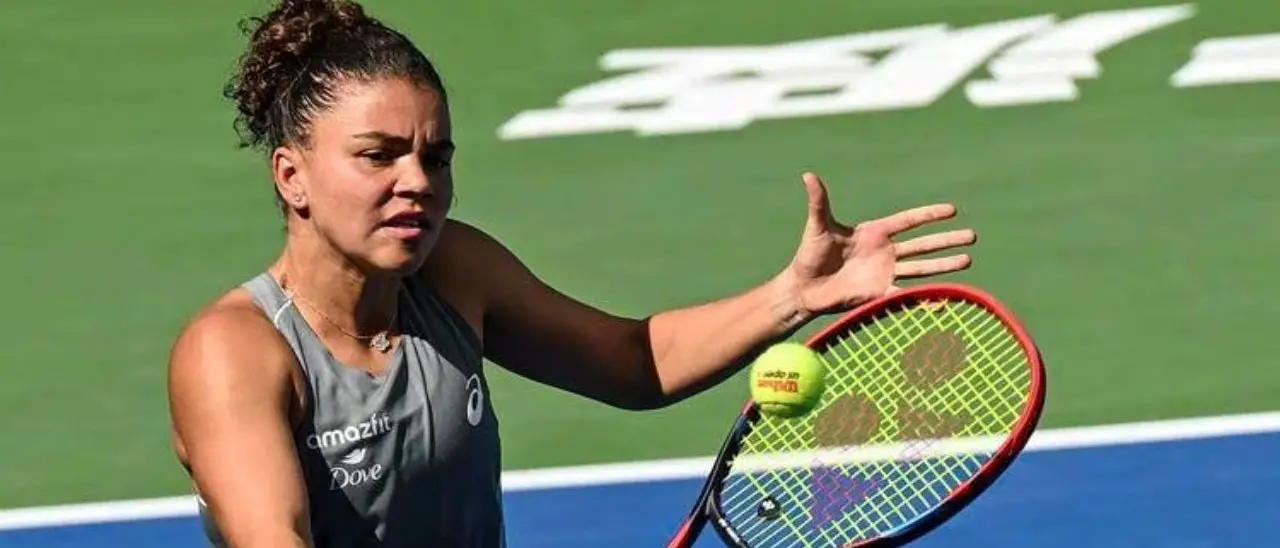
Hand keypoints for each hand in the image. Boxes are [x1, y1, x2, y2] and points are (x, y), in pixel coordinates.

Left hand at [780, 172, 976, 318]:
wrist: (804, 288)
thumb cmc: (808, 255)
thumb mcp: (817, 227)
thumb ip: (819, 202)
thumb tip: (808, 175)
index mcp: (874, 233)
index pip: (908, 221)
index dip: (929, 215)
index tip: (952, 210)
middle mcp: (884, 252)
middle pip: (923, 244)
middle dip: (947, 240)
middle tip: (973, 236)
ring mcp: (884, 273)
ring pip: (922, 268)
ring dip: (944, 264)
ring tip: (968, 259)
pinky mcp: (879, 294)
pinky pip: (906, 296)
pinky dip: (924, 298)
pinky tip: (943, 299)